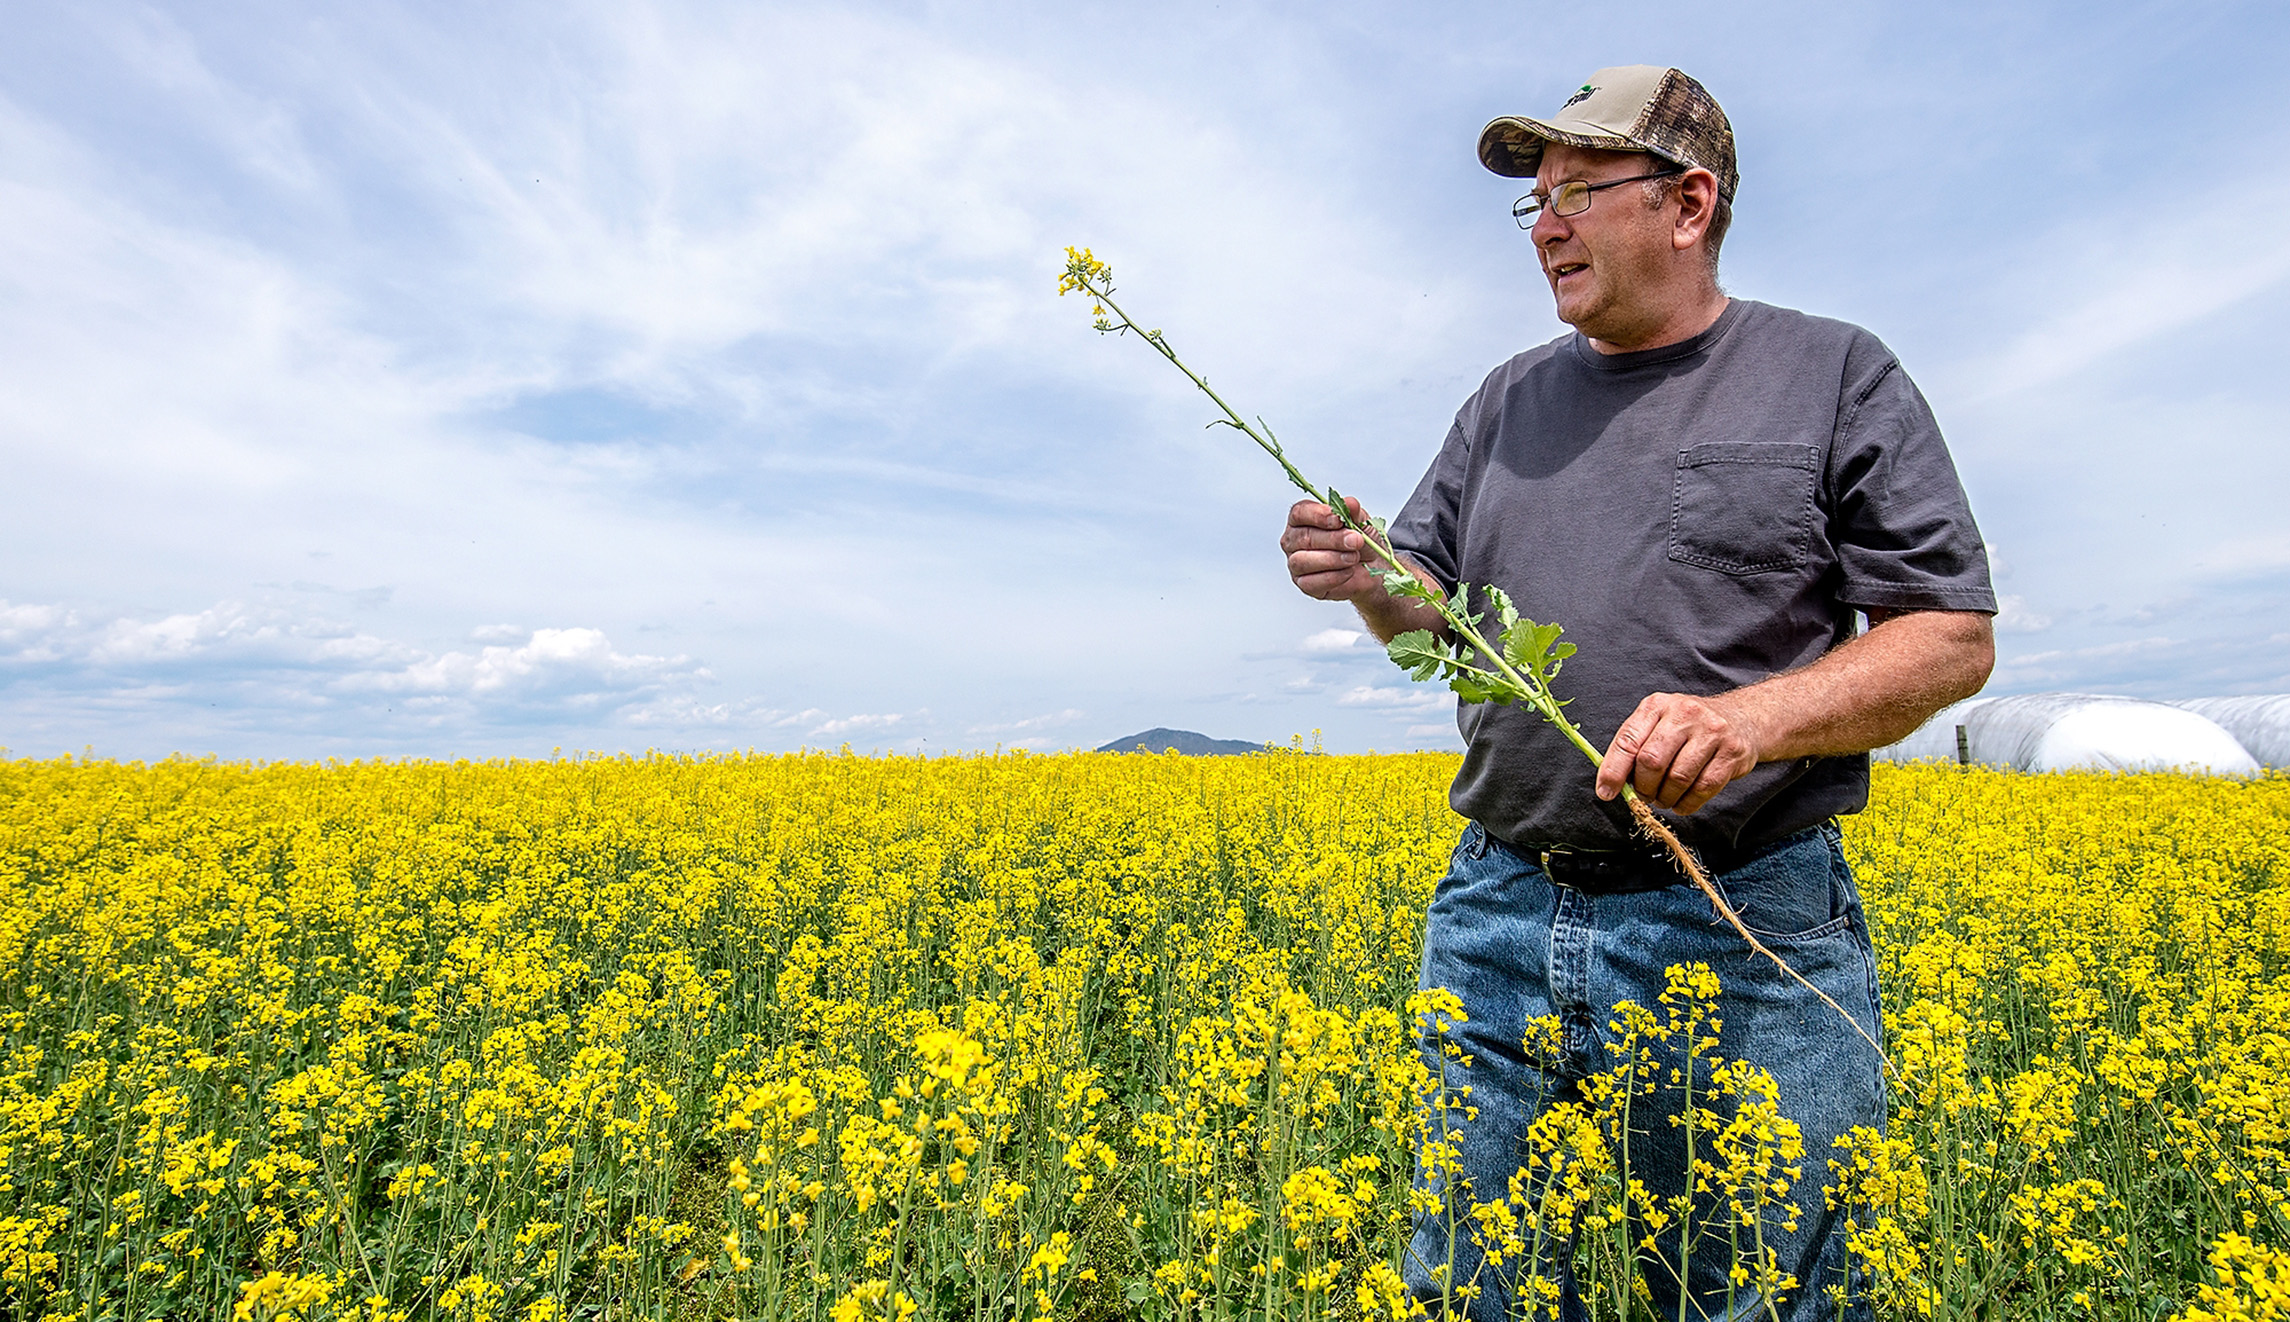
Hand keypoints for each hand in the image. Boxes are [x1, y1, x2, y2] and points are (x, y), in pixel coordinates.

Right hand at [1280, 497, 1380, 601]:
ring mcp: (1296, 563)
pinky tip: (1348, 572)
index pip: (1300, 513)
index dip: (1318, 516)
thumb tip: (1350, 503)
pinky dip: (1334, 577)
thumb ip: (1353, 512)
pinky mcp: (1304, 584)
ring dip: (1333, 559)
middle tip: (1355, 540)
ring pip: (1303, 560)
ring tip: (1353, 557)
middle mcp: (1294, 540)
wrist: (1371, 568)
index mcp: (1303, 519)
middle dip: (1333, 539)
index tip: (1338, 520)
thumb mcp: (1360, 522)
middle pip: (1304, 537)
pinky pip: (1311, 582)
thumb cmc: (1360, 542)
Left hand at [1594, 692, 1762, 814]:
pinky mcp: (1732, 752)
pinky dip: (1687, 804)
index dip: (1613, 771)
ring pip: (1678, 778)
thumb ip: (1635, 747)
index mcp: (1657, 705)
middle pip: (1651, 761)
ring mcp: (1711, 731)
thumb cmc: (1689, 727)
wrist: (1743, 718)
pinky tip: (1682, 803)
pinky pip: (1703, 788)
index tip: (1605, 793)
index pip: (1628, 740)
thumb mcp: (1659, 723)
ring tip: (1664, 799)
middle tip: (1645, 796)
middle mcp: (1684, 713)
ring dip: (1665, 798)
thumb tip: (1610, 784)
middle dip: (1643, 787)